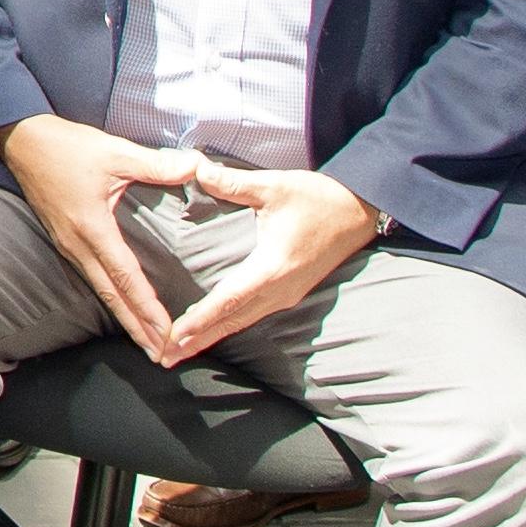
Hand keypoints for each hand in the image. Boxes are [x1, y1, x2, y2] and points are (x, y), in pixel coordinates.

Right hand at [0, 115, 208, 357]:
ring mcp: (68, 246)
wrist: (21, 140)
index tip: (165, 332)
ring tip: (146, 341)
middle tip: (161, 355)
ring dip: (124, 318)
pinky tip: (122, 305)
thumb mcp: (113, 151)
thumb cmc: (66, 146)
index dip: (146, 307)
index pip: (125, 277)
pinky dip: (111, 299)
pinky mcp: (64, 241)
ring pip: (100, 291)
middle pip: (111, 297)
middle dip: (137, 328)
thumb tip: (196, 167)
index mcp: (92, 228)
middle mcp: (78, 245)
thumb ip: (155, 164)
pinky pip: (91, 278)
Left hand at [145, 157, 382, 362]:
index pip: (229, 299)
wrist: (359, 210)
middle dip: (198, 339)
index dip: (201, 319)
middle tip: (166, 357)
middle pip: (233, 320)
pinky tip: (211, 329)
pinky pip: (253, 314)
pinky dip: (228, 324)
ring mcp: (287, 294)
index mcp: (273, 267)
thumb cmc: (319, 198)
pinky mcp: (290, 292)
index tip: (176, 335)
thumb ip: (233, 182)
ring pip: (243, 321)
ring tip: (181, 350)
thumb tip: (197, 168)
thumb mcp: (275, 185)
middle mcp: (280, 289)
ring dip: (211, 336)